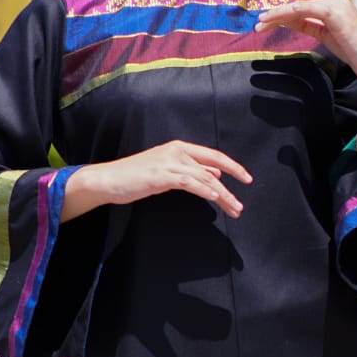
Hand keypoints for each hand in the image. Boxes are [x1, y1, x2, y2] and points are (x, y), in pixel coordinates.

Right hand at [61, 140, 251, 222]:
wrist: (109, 179)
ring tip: (233, 209)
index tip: (247, 179)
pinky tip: (215, 199)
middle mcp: (177, 151)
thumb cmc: (136, 177)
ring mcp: (169, 162)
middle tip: (241, 204)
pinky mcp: (162, 175)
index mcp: (179, 148)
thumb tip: (213, 174)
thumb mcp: (167, 171)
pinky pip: (190, 182)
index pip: (213, 155)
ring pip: (204, 177)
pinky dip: (205, 190)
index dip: (232, 166)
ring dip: (221, 195)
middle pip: (212, 166)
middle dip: (231, 185)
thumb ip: (190, 170)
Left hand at [254, 0, 356, 87]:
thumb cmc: (352, 50)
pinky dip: (288, 13)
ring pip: (299, 1)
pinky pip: (305, 9)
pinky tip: (274, 19)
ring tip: (260, 20)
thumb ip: (307, 23)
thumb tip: (285, 19)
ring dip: (277, 10)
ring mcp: (337, 3)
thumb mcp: (324, 34)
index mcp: (333, 0)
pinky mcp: (336, 13)